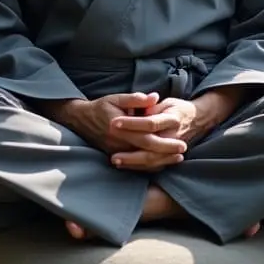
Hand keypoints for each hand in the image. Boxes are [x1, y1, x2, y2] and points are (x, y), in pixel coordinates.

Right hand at [39, 92, 186, 159]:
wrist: (81, 120)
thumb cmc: (101, 107)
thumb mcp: (117, 98)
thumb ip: (136, 99)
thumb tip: (154, 97)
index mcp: (120, 128)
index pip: (146, 138)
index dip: (164, 142)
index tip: (181, 142)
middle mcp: (118, 143)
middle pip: (146, 153)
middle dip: (166, 154)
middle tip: (183, 151)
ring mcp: (116, 152)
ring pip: (141, 163)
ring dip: (160, 162)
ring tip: (177, 158)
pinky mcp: (115, 156)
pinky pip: (135, 166)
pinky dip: (149, 166)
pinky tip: (162, 163)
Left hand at [109, 97, 198, 170]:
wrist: (198, 120)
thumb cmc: (177, 109)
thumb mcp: (167, 102)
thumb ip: (152, 106)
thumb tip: (138, 109)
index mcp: (172, 119)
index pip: (150, 123)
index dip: (131, 123)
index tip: (114, 122)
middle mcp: (173, 136)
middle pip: (151, 147)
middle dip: (131, 151)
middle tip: (112, 153)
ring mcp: (173, 149)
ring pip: (153, 160)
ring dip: (133, 162)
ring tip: (116, 161)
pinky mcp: (171, 157)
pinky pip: (155, 166)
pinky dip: (140, 167)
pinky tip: (126, 166)